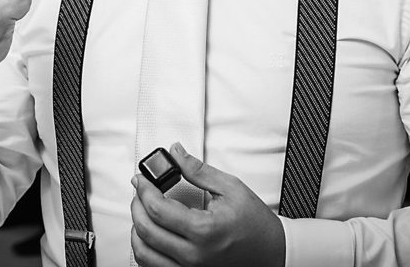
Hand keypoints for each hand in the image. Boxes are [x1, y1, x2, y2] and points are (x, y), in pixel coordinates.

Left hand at [130, 143, 285, 266]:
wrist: (273, 252)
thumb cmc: (256, 225)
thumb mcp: (230, 188)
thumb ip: (198, 170)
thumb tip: (176, 154)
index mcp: (204, 231)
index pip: (157, 210)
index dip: (144, 190)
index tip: (141, 179)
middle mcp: (194, 255)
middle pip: (146, 231)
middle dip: (136, 206)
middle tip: (140, 191)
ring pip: (144, 254)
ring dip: (137, 231)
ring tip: (143, 212)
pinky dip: (146, 251)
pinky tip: (151, 235)